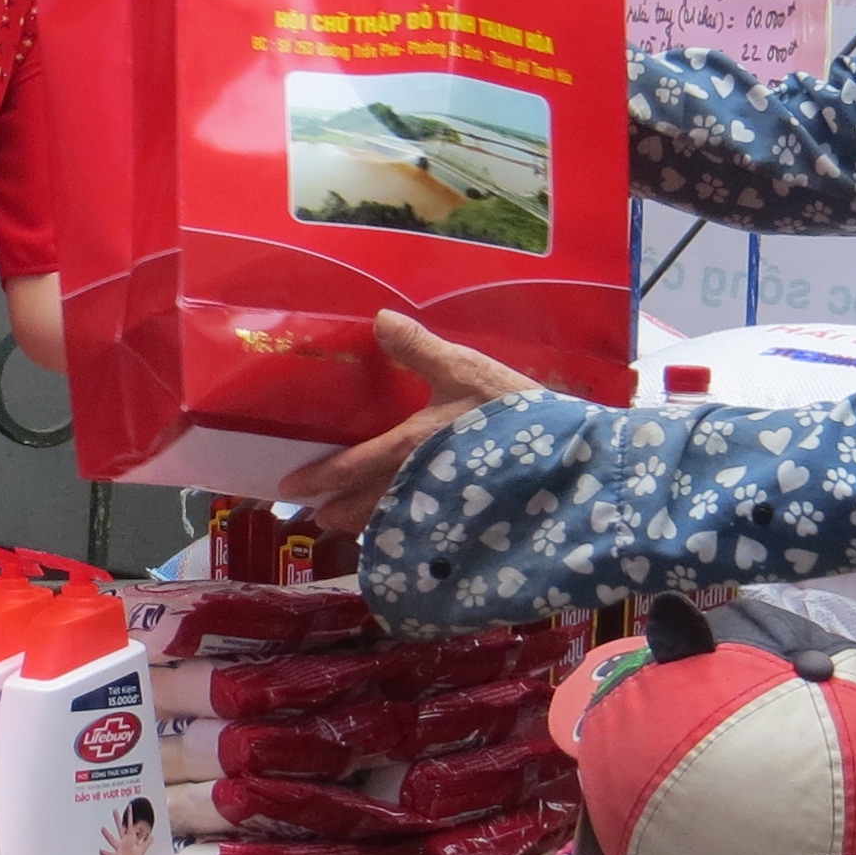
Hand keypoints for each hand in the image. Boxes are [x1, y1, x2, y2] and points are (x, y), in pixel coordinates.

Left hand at [281, 312, 539, 538]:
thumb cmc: (512, 413)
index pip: (350, 466)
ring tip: (352, 528)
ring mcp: (440, 514)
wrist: (567, 463)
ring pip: (391, 526)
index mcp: (408, 447)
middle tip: (316, 519)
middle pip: (364, 508)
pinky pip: (422, 536)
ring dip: (367, 527)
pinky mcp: (465, 527)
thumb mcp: (466, 370)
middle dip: (338, 514)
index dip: (317, 480)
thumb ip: (420, 349)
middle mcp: (415, 487)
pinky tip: (407, 534)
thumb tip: (379, 318)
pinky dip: (405, 536)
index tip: (289, 491)